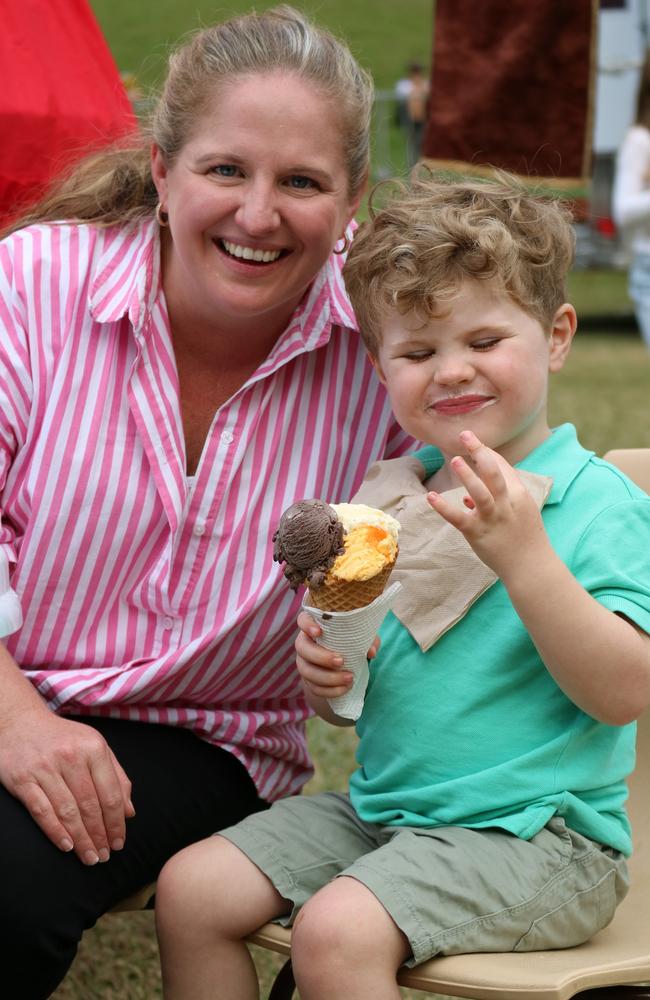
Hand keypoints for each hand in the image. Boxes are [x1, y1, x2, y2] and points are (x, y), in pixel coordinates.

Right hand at [0, 708, 134, 864]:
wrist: (20, 722)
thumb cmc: (63, 738)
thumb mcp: (94, 746)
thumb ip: (116, 776)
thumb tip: (130, 812)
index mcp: (93, 748)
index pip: (111, 793)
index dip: (117, 822)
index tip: (120, 841)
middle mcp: (71, 756)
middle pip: (90, 806)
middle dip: (100, 835)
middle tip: (105, 856)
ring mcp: (45, 768)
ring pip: (68, 812)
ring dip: (81, 839)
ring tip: (90, 857)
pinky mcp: (23, 779)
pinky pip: (42, 811)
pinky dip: (56, 831)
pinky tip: (67, 846)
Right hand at [295, 611, 379, 698]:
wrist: (343, 664)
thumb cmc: (350, 642)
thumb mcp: (361, 637)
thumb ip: (368, 640)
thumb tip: (371, 651)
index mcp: (315, 626)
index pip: (303, 619)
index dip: (307, 625)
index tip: (318, 632)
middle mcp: (304, 643)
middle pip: (302, 648)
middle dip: (321, 657)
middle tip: (341, 661)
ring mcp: (303, 662)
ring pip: (307, 671)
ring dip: (328, 677)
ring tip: (349, 678)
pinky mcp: (308, 680)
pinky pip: (314, 687)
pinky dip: (330, 690)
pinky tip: (345, 688)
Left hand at [426, 430, 549, 580]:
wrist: (531, 568)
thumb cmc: (525, 539)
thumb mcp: (518, 514)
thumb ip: (496, 501)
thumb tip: (467, 496)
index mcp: (519, 495)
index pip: (503, 467)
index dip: (487, 453)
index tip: (473, 442)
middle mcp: (506, 503)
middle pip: (494, 473)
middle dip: (480, 452)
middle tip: (464, 435)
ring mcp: (492, 518)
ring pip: (480, 492)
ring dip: (467, 475)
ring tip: (454, 460)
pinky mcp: (478, 533)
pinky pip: (459, 518)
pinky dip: (444, 507)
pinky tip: (431, 497)